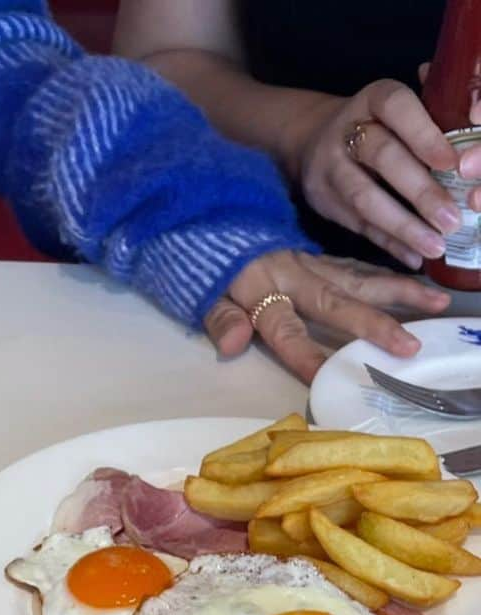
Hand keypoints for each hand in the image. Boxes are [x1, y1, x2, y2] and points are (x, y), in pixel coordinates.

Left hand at [203, 250, 449, 383]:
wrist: (204, 214)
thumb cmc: (204, 265)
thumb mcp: (201, 294)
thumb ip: (219, 320)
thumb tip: (234, 344)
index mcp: (263, 292)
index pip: (286, 332)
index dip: (305, 355)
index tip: (327, 378)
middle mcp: (295, 277)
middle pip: (338, 304)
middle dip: (375, 325)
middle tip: (410, 345)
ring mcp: (311, 263)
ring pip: (360, 278)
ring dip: (399, 291)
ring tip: (436, 301)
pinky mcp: (318, 255)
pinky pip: (357, 264)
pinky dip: (386, 272)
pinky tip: (414, 280)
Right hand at [291, 79, 462, 268]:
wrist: (314, 141)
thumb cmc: (380, 125)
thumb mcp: (400, 110)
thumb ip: (435, 117)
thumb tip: (474, 139)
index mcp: (374, 98)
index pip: (397, 108)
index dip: (424, 135)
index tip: (453, 163)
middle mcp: (345, 131)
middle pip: (383, 158)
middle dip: (420, 191)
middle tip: (452, 219)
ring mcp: (329, 168)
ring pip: (365, 199)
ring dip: (403, 226)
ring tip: (435, 246)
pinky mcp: (324, 201)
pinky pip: (358, 226)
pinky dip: (388, 244)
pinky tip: (414, 257)